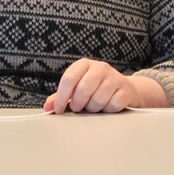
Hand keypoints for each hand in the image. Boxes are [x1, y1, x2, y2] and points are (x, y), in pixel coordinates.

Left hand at [44, 58, 166, 112]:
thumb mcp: (76, 89)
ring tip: (93, 106)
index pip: (69, 78)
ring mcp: (114, 77)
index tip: (58, 110)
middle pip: (83, 89)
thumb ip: (61, 96)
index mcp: (84, 64)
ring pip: (98, 99)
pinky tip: (107, 106)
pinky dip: (107, 110)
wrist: (123, 88)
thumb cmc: (95, 89)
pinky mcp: (126, 88)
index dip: (61, 96)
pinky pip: (112, 105)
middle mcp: (100, 67)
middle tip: (78, 108)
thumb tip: (47, 107)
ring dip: (93, 108)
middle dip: (78, 104)